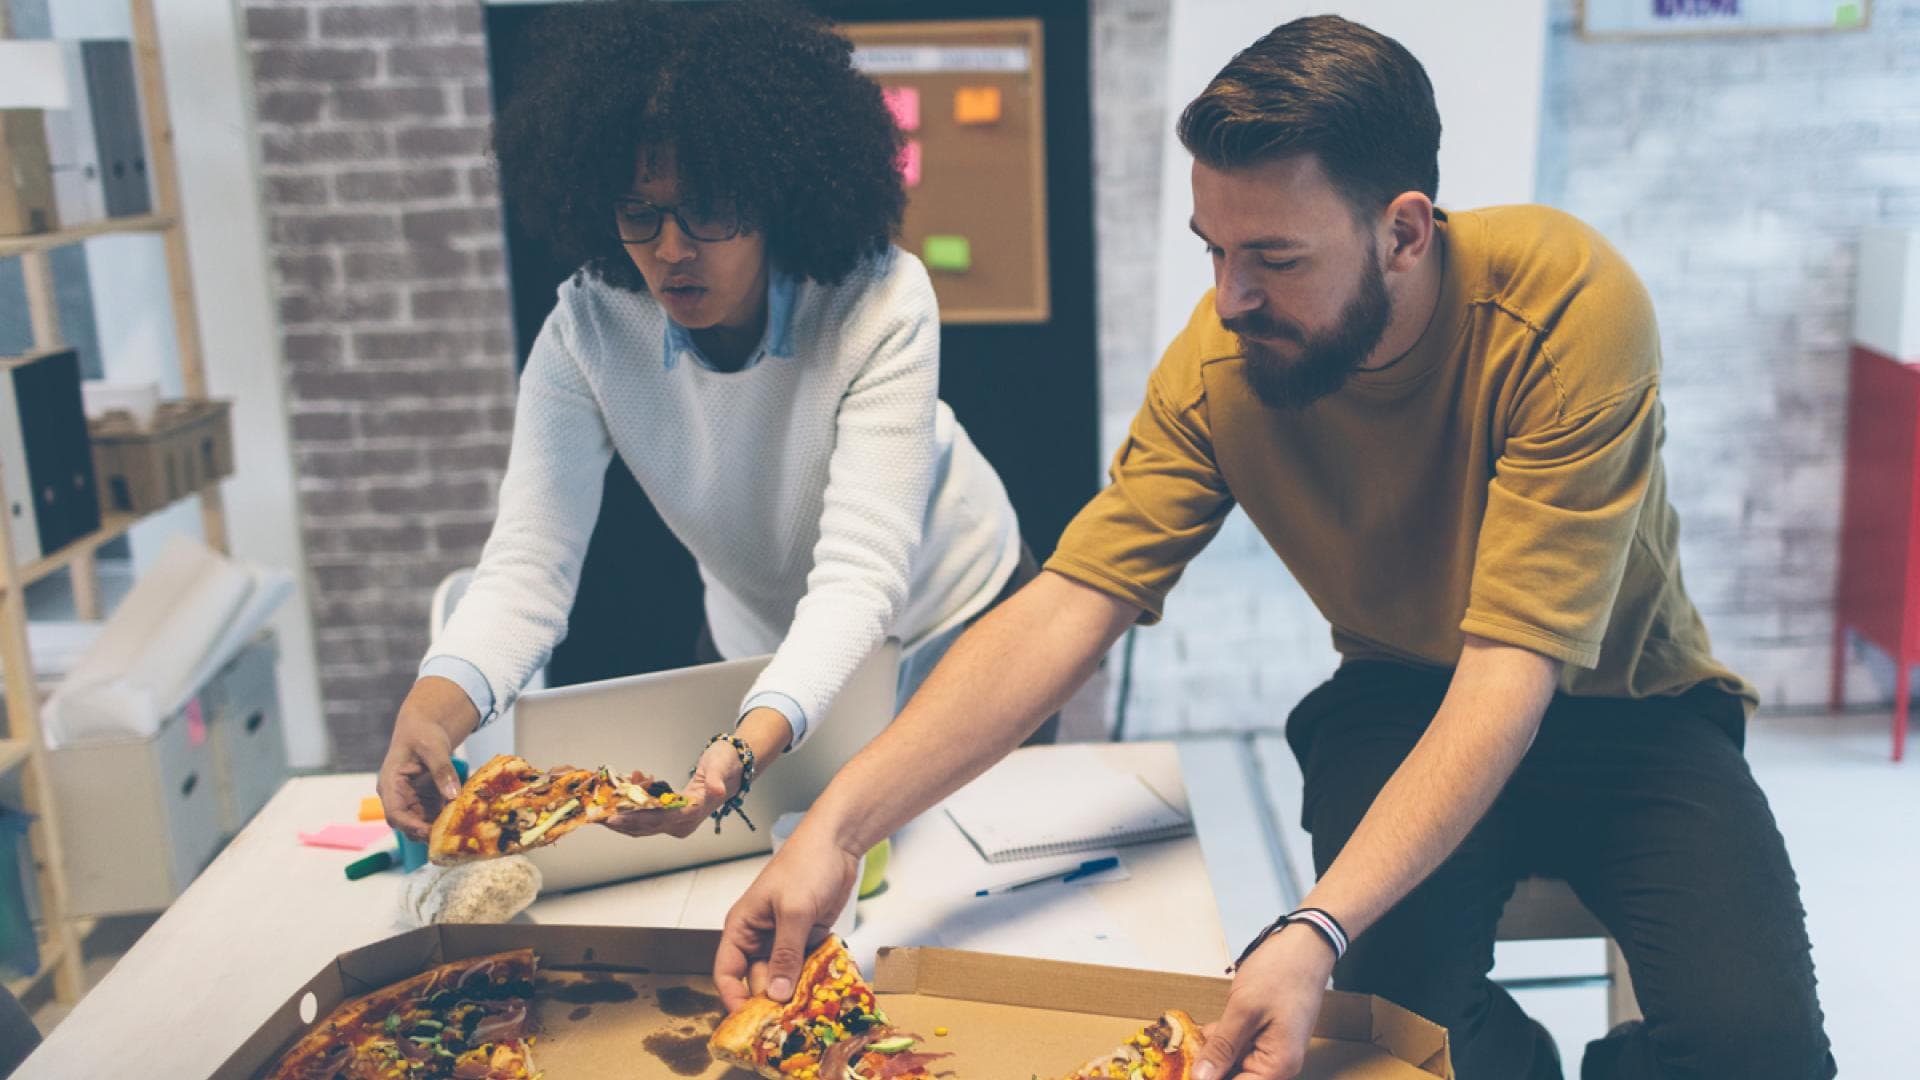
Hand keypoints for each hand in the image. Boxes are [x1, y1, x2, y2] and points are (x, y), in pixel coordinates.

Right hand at [377, 677, 480, 839]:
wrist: (425, 728)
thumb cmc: (423, 734)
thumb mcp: (433, 747)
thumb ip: (442, 770)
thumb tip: (453, 795)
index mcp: (390, 785)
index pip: (395, 814)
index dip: (410, 826)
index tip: (429, 832)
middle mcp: (398, 798)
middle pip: (408, 825)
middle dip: (427, 833)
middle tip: (451, 838)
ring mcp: (412, 802)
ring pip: (422, 825)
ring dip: (439, 830)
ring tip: (460, 832)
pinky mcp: (425, 802)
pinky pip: (434, 818)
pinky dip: (447, 822)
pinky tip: (463, 823)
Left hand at [601, 742, 737, 838]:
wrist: (734, 767)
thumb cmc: (726, 764)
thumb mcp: (720, 768)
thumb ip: (716, 782)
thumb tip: (715, 791)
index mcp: (692, 814)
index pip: (658, 820)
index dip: (635, 818)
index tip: (614, 816)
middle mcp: (683, 824)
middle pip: (646, 827)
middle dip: (620, 821)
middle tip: (596, 815)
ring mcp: (676, 823)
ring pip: (643, 826)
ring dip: (621, 818)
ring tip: (599, 810)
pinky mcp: (671, 817)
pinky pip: (646, 817)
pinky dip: (631, 809)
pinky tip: (619, 797)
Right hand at [713, 824, 860, 1011]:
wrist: (837, 842)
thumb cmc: (806, 865)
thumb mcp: (794, 911)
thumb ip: (786, 953)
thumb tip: (777, 994)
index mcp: (742, 927)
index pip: (727, 972)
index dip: (733, 999)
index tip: (749, 1024)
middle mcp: (759, 937)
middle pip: (757, 980)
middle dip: (770, 1002)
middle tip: (787, 1027)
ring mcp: (784, 939)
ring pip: (783, 977)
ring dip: (794, 994)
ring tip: (807, 1016)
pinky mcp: (808, 939)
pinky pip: (805, 967)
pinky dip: (811, 980)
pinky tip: (822, 995)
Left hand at [1194, 924, 1338, 1079]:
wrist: (1305, 945)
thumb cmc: (1282, 973)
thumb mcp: (1244, 1009)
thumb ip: (1222, 1047)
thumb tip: (1201, 1078)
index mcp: (1278, 1065)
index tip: (1184, 1072)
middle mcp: (1277, 1064)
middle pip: (1234, 1077)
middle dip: (1207, 1068)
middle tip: (1180, 1055)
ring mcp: (1270, 1049)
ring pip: (1232, 1063)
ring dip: (1210, 1054)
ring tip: (1184, 1042)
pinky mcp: (1263, 1035)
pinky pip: (1237, 1047)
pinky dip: (1218, 1041)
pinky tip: (1198, 1032)